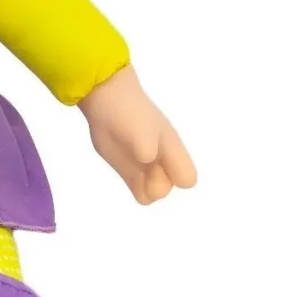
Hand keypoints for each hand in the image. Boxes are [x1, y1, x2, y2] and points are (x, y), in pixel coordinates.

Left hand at [79, 65, 196, 203]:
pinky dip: (136, 189)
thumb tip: (146, 159)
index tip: (159, 163)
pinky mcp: (130, 172)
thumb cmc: (131, 114)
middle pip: (167, 189)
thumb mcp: (142, 128)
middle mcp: (163, 162)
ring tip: (132, 169)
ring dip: (144, 189)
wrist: (108, 101)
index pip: (188, 179)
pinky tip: (126, 172)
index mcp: (173, 150)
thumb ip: (146, 147)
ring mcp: (146, 168)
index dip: (174, 176)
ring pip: (153, 194)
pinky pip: (140, 193)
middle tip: (141, 164)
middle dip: (155, 183)